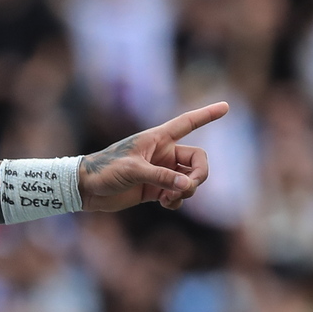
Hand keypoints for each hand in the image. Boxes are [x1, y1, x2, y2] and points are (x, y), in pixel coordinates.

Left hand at [77, 103, 228, 213]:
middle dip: (199, 176)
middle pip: (198, 161)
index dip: (206, 115)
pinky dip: (177, 200)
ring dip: (186, 191)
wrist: (85, 189)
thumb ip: (161, 177)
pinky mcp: (155, 189)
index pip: (187, 123)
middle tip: (187, 188)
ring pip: (190, 180)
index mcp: (157, 139)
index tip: (226, 107)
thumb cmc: (104, 171)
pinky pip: (178, 194)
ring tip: (168, 199)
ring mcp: (161, 171)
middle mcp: (162, 153)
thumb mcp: (132, 171)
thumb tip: (188, 186)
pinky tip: (166, 205)